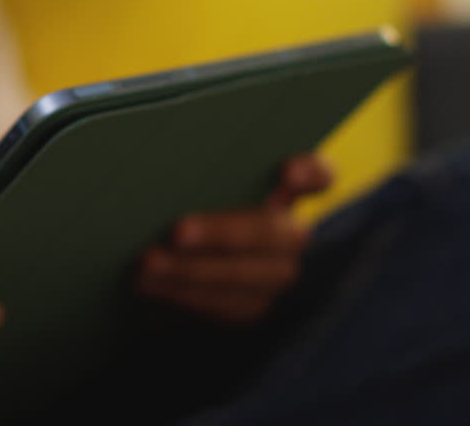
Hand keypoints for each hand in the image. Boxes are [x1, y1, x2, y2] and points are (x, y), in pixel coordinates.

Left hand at [136, 154, 333, 323]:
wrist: (172, 250)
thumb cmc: (184, 198)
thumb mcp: (195, 182)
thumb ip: (197, 173)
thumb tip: (157, 163)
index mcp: (284, 189)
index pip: (319, 177)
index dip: (311, 174)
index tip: (287, 173)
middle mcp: (290, 232)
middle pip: (272, 232)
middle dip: (222, 233)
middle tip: (177, 231)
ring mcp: (276, 272)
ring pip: (250, 276)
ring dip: (194, 271)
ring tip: (149, 264)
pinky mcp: (254, 304)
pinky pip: (228, 305)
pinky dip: (186, 295)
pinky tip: (151, 286)